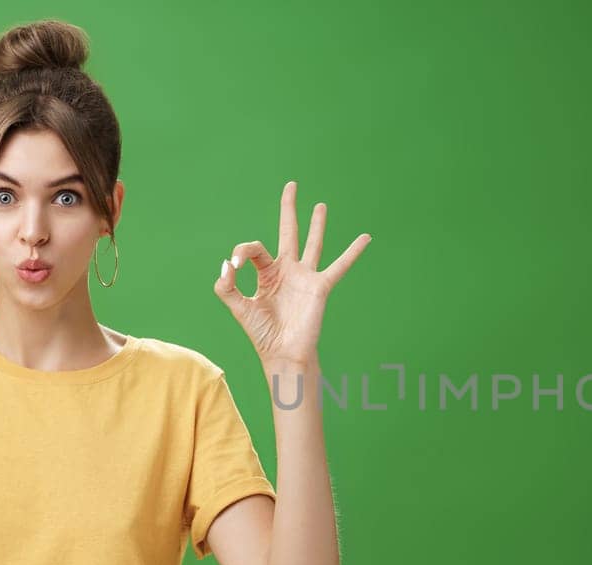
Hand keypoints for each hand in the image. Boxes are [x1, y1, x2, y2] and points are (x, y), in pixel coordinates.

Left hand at [213, 181, 370, 364]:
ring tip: (320, 205)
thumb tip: (227, 264)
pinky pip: (340, 265)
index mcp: (266, 274)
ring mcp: (305, 277)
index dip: (242, 252)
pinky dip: (353, 252)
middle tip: (291, 185)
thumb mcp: (238, 308)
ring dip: (317, 224)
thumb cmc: (262, 334)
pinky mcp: (320, 286)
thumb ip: (226, 287)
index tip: (234, 266)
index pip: (254, 249)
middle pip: (288, 232)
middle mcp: (287, 271)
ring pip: (313, 243)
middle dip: (289, 209)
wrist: (282, 353)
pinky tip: (365, 237)